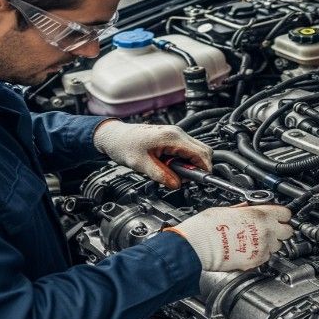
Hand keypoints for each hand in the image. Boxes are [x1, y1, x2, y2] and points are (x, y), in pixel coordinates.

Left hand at [93, 120, 212, 188]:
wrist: (115, 136)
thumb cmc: (124, 145)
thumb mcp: (142, 165)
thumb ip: (162, 176)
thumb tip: (177, 184)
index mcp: (172, 138)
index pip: (201, 154)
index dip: (204, 169)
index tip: (201, 181)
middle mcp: (177, 133)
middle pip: (204, 151)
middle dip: (199, 167)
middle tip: (183, 178)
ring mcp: (176, 134)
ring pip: (197, 150)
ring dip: (191, 164)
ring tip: (174, 171)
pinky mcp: (172, 138)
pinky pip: (188, 149)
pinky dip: (185, 160)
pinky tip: (171, 165)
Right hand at [165, 205, 293, 271]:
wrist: (199, 246)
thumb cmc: (208, 226)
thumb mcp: (229, 209)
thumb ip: (246, 209)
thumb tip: (249, 208)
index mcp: (260, 214)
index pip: (286, 213)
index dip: (282, 214)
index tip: (277, 215)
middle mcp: (265, 231)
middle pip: (288, 231)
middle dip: (281, 230)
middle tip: (270, 228)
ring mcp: (262, 247)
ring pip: (278, 245)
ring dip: (272, 242)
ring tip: (257, 240)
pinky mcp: (256, 261)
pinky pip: (267, 257)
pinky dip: (262, 254)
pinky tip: (250, 249)